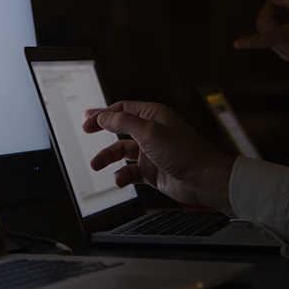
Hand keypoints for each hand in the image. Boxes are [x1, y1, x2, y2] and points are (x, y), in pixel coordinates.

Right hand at [84, 101, 236, 215]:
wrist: (202, 179)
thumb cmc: (185, 152)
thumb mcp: (149, 133)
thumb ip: (124, 123)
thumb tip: (104, 116)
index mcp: (153, 116)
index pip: (123, 109)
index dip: (104, 114)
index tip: (88, 120)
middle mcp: (152, 132)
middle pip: (120, 130)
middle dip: (103, 134)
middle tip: (86, 134)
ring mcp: (152, 152)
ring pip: (122, 153)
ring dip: (108, 158)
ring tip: (97, 164)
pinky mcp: (152, 171)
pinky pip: (130, 172)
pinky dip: (122, 176)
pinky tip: (120, 179)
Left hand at [232, 0, 288, 91]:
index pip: (269, 37)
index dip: (252, 40)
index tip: (236, 44)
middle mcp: (287, 48)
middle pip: (264, 23)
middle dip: (273, 8)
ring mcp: (286, 53)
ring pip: (268, 27)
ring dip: (279, 15)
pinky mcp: (287, 53)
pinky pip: (275, 33)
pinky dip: (283, 23)